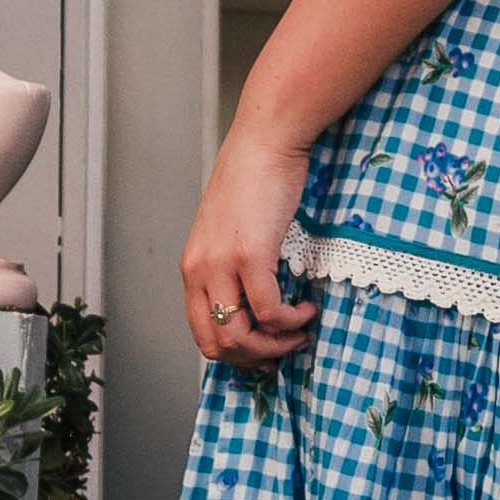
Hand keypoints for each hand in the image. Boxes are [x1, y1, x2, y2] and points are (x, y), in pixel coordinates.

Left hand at [181, 134, 319, 368]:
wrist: (266, 143)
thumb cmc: (254, 180)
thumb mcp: (229, 231)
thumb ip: (231, 265)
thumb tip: (255, 302)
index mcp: (192, 267)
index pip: (201, 334)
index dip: (235, 355)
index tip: (265, 351)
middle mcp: (199, 270)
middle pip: (218, 344)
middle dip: (256, 356)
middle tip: (286, 347)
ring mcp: (222, 264)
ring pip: (240, 335)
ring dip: (276, 344)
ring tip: (301, 331)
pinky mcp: (251, 255)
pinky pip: (269, 310)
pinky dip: (291, 320)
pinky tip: (307, 308)